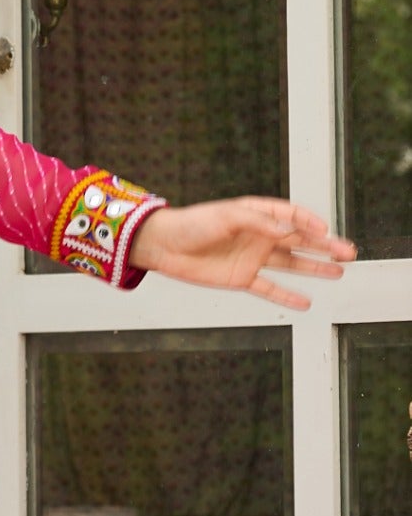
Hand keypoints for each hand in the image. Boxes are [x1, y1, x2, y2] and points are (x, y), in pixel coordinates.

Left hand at [128, 198, 353, 310]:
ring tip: (340, 271)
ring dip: (315, 267)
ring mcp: (252, 258)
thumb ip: (260, 222)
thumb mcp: (228, 216)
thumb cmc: (194, 223)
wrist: (165, 246)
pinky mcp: (241, 278)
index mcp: (258, 214)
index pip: (293, 216)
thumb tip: (290, 230)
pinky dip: (286, 295)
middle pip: (300, 241)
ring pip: (292, 264)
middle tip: (349, 252)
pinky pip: (269, 288)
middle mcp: (260, 236)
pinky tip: (306, 301)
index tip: (324, 231)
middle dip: (325, 246)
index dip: (310, 223)